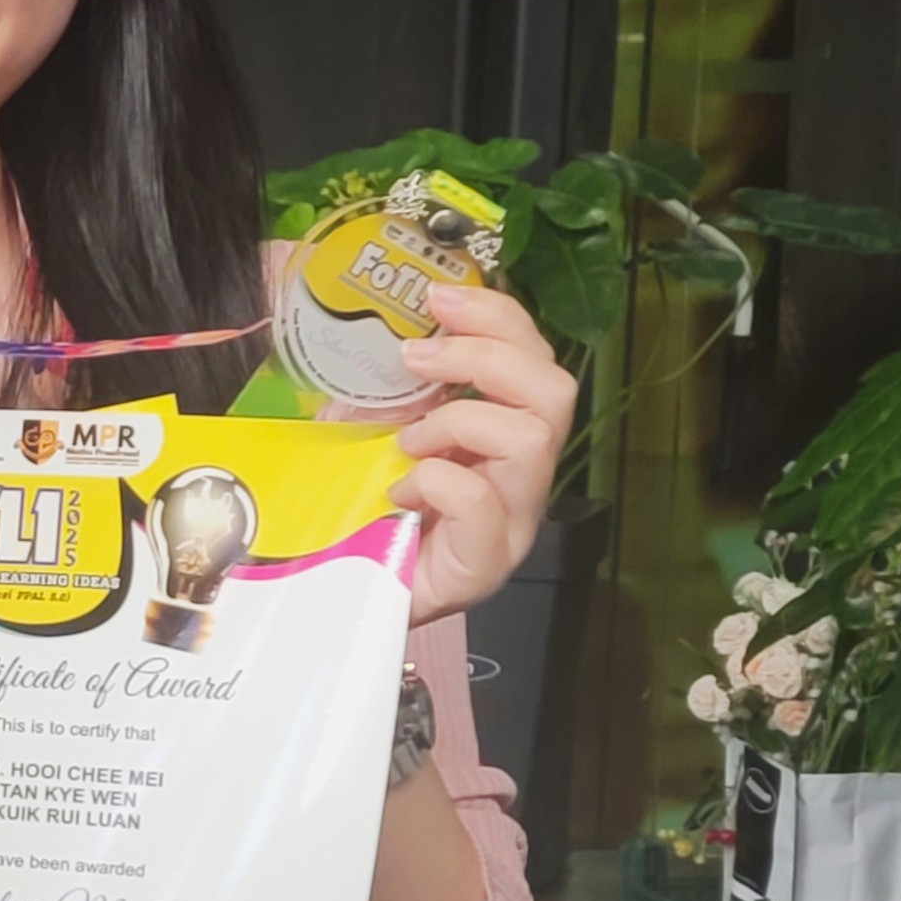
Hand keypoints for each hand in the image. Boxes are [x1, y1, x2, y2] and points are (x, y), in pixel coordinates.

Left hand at [386, 284, 575, 623]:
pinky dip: (440, 481)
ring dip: (460, 420)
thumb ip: (391, 388)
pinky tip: (403, 490)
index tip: (437, 297)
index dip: (498, 316)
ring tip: (408, 440)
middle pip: (556, 390)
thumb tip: (378, 322)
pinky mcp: (484, 566)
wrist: (344, 603)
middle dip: (487, 355)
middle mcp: (522, 477)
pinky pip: (484, 504)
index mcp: (505, 434)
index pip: (536, 357)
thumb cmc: (365, 515)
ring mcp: (512, 523)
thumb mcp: (374, 433)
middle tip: (417, 357)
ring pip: (533, 439)